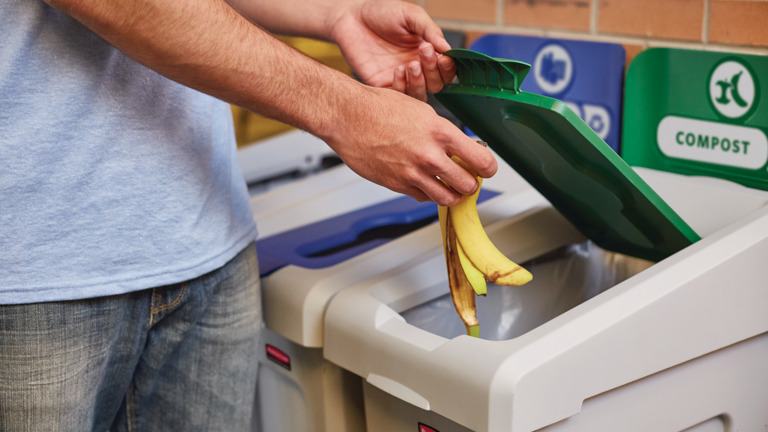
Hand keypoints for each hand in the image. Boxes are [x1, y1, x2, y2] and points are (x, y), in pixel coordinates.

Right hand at [325, 85, 496, 205]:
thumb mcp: (421, 110)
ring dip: (453, 193)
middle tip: (467, 178)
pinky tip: (426, 182)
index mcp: (441, 132)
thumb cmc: (379, 108)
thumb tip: (458, 147)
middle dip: (471, 183)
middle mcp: (430, 155)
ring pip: (448, 197)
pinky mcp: (397, 184)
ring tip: (450, 185)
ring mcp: (413, 172)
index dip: (488, 167)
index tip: (486, 168)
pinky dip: (429, 193)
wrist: (347, 116)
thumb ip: (442, 132)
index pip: (482, 160)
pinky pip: (423, 197)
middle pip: (468, 185)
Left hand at [329, 0, 455, 101]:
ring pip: (420, 94)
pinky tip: (397, 70)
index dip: (448, 67)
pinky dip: (402, 87)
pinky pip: (398, 97)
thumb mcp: (411, 15)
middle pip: (437, 84)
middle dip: (433, 71)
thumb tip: (448, 49)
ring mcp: (400, 78)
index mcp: (426, 52)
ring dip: (420, 82)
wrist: (351, 17)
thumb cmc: (381, 12)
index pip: (446, 69)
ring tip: (411, 64)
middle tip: (423, 52)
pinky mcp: (382, 86)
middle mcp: (416, 68)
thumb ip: (430, 31)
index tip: (444, 57)